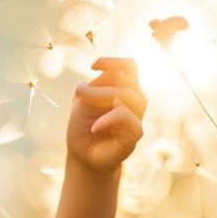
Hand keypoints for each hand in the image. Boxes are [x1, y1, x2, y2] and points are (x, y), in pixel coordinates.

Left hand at [66, 57, 146, 176]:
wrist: (83, 156)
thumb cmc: (83, 127)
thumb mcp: (83, 102)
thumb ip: (97, 86)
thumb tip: (109, 75)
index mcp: (123, 89)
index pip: (129, 67)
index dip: (112, 62)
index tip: (93, 66)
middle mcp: (134, 101)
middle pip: (128, 79)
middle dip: (101, 84)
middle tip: (80, 95)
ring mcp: (136, 117)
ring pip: (130, 96)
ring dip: (103, 97)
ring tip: (85, 108)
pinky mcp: (135, 134)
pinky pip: (127, 118)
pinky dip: (109, 119)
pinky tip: (95, 126)